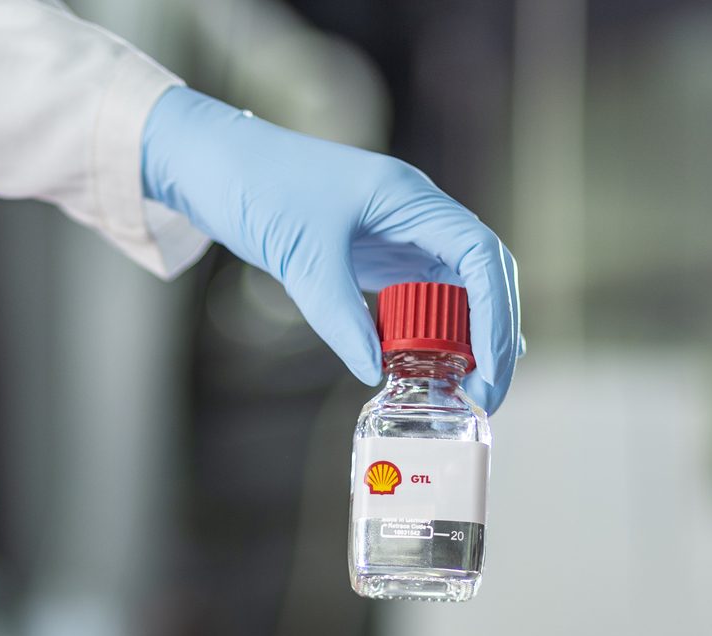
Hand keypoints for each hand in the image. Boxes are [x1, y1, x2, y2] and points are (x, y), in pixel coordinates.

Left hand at [142, 87, 521, 411]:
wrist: (215, 165)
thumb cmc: (258, 187)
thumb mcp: (303, 259)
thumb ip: (342, 317)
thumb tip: (376, 372)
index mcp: (410, 198)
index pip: (482, 256)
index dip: (496, 316)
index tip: (490, 369)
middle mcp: (417, 211)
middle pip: (484, 273)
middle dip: (493, 335)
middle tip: (484, 394)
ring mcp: (400, 229)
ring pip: (459, 284)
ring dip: (469, 334)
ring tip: (470, 387)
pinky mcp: (378, 248)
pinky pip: (423, 290)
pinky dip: (435, 327)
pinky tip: (440, 361)